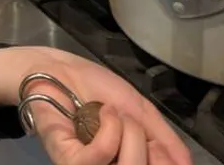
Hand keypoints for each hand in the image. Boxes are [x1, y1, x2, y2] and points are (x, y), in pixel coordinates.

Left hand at [0, 46, 191, 164]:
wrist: (58, 69)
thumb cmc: (95, 89)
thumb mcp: (140, 111)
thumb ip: (165, 139)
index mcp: (126, 160)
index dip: (165, 163)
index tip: (159, 145)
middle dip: (147, 147)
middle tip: (133, 123)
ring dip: (128, 137)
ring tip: (115, 114)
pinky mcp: (66, 158)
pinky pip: (97, 159)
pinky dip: (109, 134)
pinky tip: (103, 114)